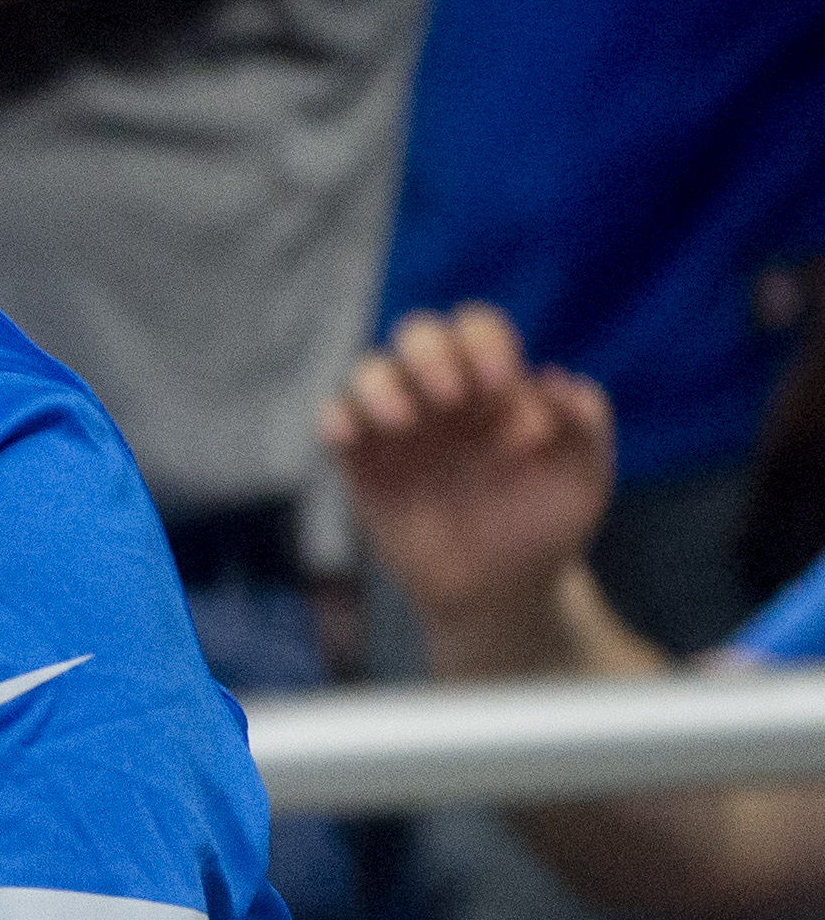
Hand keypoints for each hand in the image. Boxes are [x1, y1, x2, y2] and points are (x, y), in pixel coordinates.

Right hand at [323, 305, 616, 662]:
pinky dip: (335, 417)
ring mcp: (398, 428)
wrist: (498, 589)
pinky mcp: (362, 463)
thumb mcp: (584, 478)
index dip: (484, 342)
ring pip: (368, 370)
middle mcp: (440, 397)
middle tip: (453, 397)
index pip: (476, 329)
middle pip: (417, 334)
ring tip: (404, 421)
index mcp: (493, 388)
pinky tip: (352, 438)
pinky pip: (333, 419)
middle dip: (431, 352)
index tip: (499, 385)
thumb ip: (586, 424)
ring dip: (381, 384)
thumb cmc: (542, 527)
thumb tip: (554, 379)